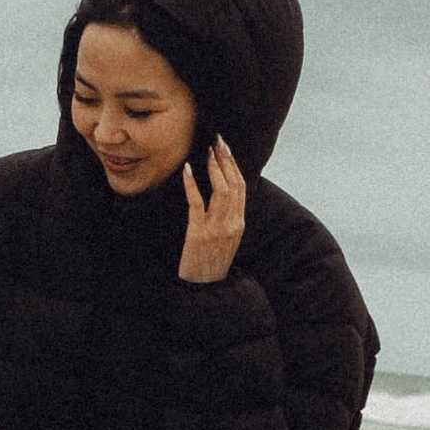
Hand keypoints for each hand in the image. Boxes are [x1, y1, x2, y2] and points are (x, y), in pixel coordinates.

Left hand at [177, 136, 247, 282]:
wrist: (205, 288)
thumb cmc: (211, 261)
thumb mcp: (226, 238)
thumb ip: (227, 217)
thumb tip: (222, 193)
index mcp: (239, 223)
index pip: (241, 187)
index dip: (234, 165)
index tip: (226, 148)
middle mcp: (232, 223)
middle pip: (234, 184)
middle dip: (226, 160)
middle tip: (218, 141)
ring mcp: (217, 229)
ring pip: (221, 191)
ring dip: (214, 168)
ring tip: (207, 151)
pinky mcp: (199, 233)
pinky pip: (197, 204)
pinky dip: (193, 184)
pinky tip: (188, 170)